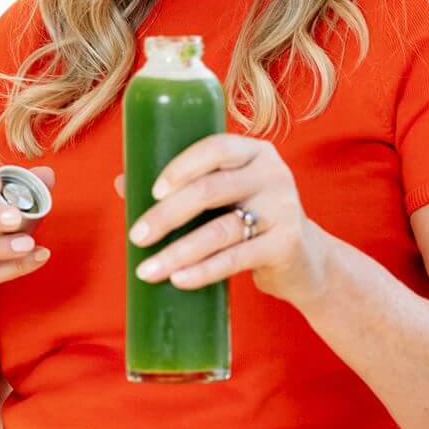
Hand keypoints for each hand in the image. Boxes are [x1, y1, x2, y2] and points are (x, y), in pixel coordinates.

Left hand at [117, 134, 329, 306]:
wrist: (304, 260)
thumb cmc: (250, 219)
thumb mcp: (224, 196)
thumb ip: (183, 185)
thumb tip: (123, 182)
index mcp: (254, 152)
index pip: (215, 148)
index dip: (181, 167)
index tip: (152, 191)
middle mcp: (273, 174)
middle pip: (211, 190)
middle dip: (167, 215)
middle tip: (136, 236)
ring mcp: (283, 209)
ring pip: (221, 229)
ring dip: (178, 251)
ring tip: (148, 270)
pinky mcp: (287, 244)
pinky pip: (236, 258)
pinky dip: (204, 270)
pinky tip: (179, 280)